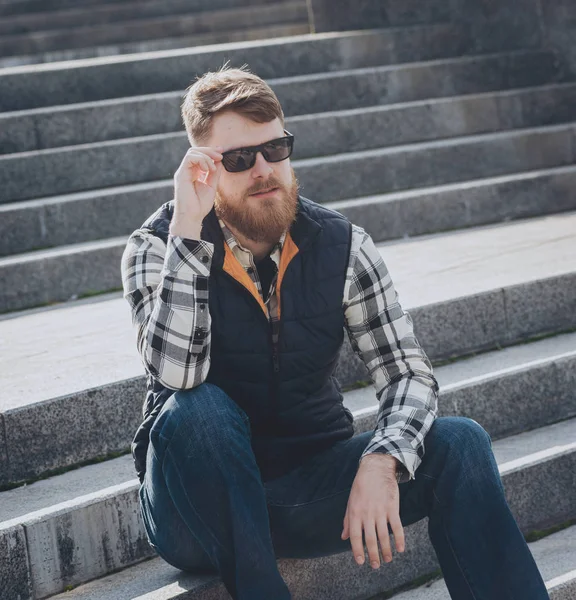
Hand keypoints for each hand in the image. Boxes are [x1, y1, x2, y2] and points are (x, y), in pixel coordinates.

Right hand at [170, 147, 223, 237]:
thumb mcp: (211, 186)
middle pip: (195, 151)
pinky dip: (201, 160)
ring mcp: (183, 172)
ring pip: (192, 152)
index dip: (211, 152)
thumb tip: (219, 161)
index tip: (222, 152)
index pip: (200, 156)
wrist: (192, 217)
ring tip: (213, 167)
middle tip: (220, 155)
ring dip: (206, 156)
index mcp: (193, 173)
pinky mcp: (181, 175)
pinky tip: (208, 169)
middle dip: (209, 150)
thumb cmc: (200, 205)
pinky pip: (189, 158)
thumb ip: (214, 174)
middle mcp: (187, 171)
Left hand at [341, 454, 404, 568]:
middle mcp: (367, 513)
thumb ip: (347, 519)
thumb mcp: (351, 501)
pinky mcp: (392, 507)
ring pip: (384, 536)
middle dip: (373, 555)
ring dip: (386, 550)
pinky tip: (400, 549)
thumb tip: (343, 537)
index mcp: (355, 512)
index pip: (355, 536)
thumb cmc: (361, 485)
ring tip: (387, 560)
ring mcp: (380, 510)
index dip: (357, 551)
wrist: (376, 468)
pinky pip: (397, 526)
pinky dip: (399, 539)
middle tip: (375, 566)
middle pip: (370, 539)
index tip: (360, 562)